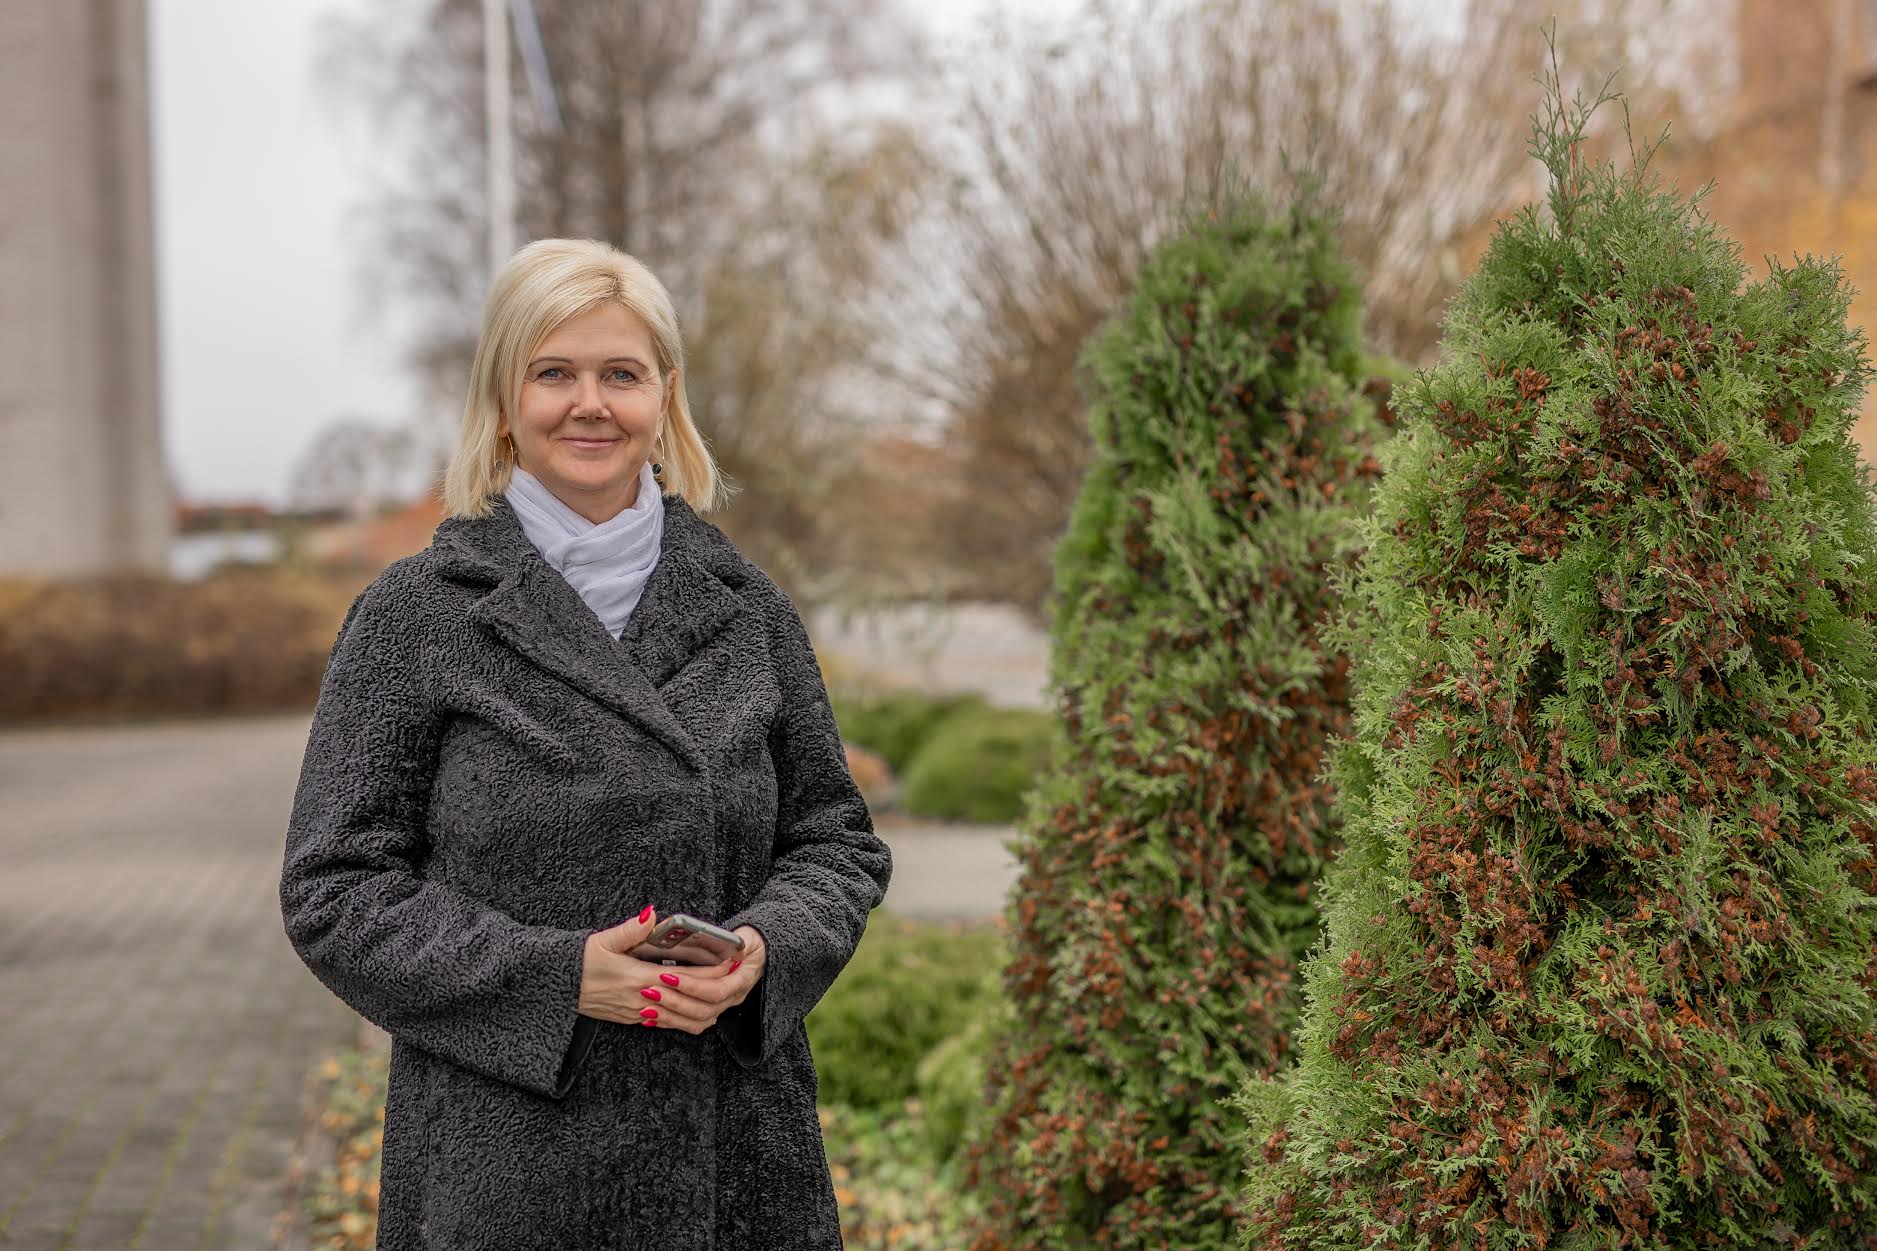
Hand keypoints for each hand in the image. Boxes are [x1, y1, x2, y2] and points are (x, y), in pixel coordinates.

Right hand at [577, 910, 766, 1033]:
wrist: (557, 991)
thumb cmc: (578, 963)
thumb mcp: (601, 940)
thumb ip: (630, 929)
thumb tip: (651, 914)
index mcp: (638, 978)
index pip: (686, 978)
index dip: (712, 972)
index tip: (729, 963)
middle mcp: (641, 1000)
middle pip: (689, 1001)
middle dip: (715, 990)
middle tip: (734, 978)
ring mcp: (637, 1013)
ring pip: (680, 1020)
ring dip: (703, 1009)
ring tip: (720, 994)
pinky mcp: (631, 1020)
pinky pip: (665, 1024)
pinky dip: (684, 1017)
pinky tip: (692, 1008)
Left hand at [632, 925, 767, 1035]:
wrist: (758, 955)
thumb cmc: (749, 943)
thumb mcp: (747, 937)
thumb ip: (741, 941)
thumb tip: (739, 948)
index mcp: (741, 980)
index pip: (715, 990)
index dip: (691, 986)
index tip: (667, 975)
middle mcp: (732, 997)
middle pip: (704, 1010)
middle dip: (675, 1002)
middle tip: (650, 991)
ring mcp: (722, 1006)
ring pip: (697, 1021)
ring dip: (670, 1016)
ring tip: (647, 1007)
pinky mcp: (710, 1010)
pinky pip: (692, 1024)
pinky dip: (671, 1022)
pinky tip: (651, 1018)